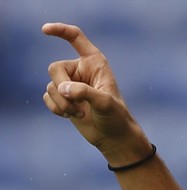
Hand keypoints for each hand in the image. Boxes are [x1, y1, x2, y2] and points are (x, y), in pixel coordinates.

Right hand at [42, 23, 151, 165]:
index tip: (45, 30)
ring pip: (51, 86)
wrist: (114, 137)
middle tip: (77, 103)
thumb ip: (84, 92)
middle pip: (55, 68)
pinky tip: (70, 115)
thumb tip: (62, 89)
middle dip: (62, 88)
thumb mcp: (105, 103)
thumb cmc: (116, 117)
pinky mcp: (63, 98)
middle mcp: (80, 70)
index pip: (75, 38)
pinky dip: (56, 108)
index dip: (60, 31)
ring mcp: (70, 84)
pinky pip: (47, 97)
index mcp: (94, 62)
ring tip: (79, 113)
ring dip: (62, 103)